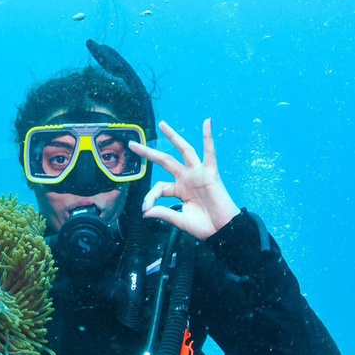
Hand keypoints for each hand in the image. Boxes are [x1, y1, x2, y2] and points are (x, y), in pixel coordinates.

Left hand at [129, 119, 239, 239]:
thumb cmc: (204, 226)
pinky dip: (209, 137)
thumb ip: (163, 213)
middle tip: (132, 144)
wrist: (222, 232)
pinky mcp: (210, 173)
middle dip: (148, 152)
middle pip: (165, 161)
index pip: (159, 187)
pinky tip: (207, 122)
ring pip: (184, 151)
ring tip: (162, 125)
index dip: (150, 197)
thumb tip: (146, 212)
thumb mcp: (179, 220)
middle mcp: (187, 178)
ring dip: (173, 137)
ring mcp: (198, 174)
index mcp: (179, 190)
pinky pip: (210, 152)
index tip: (145, 209)